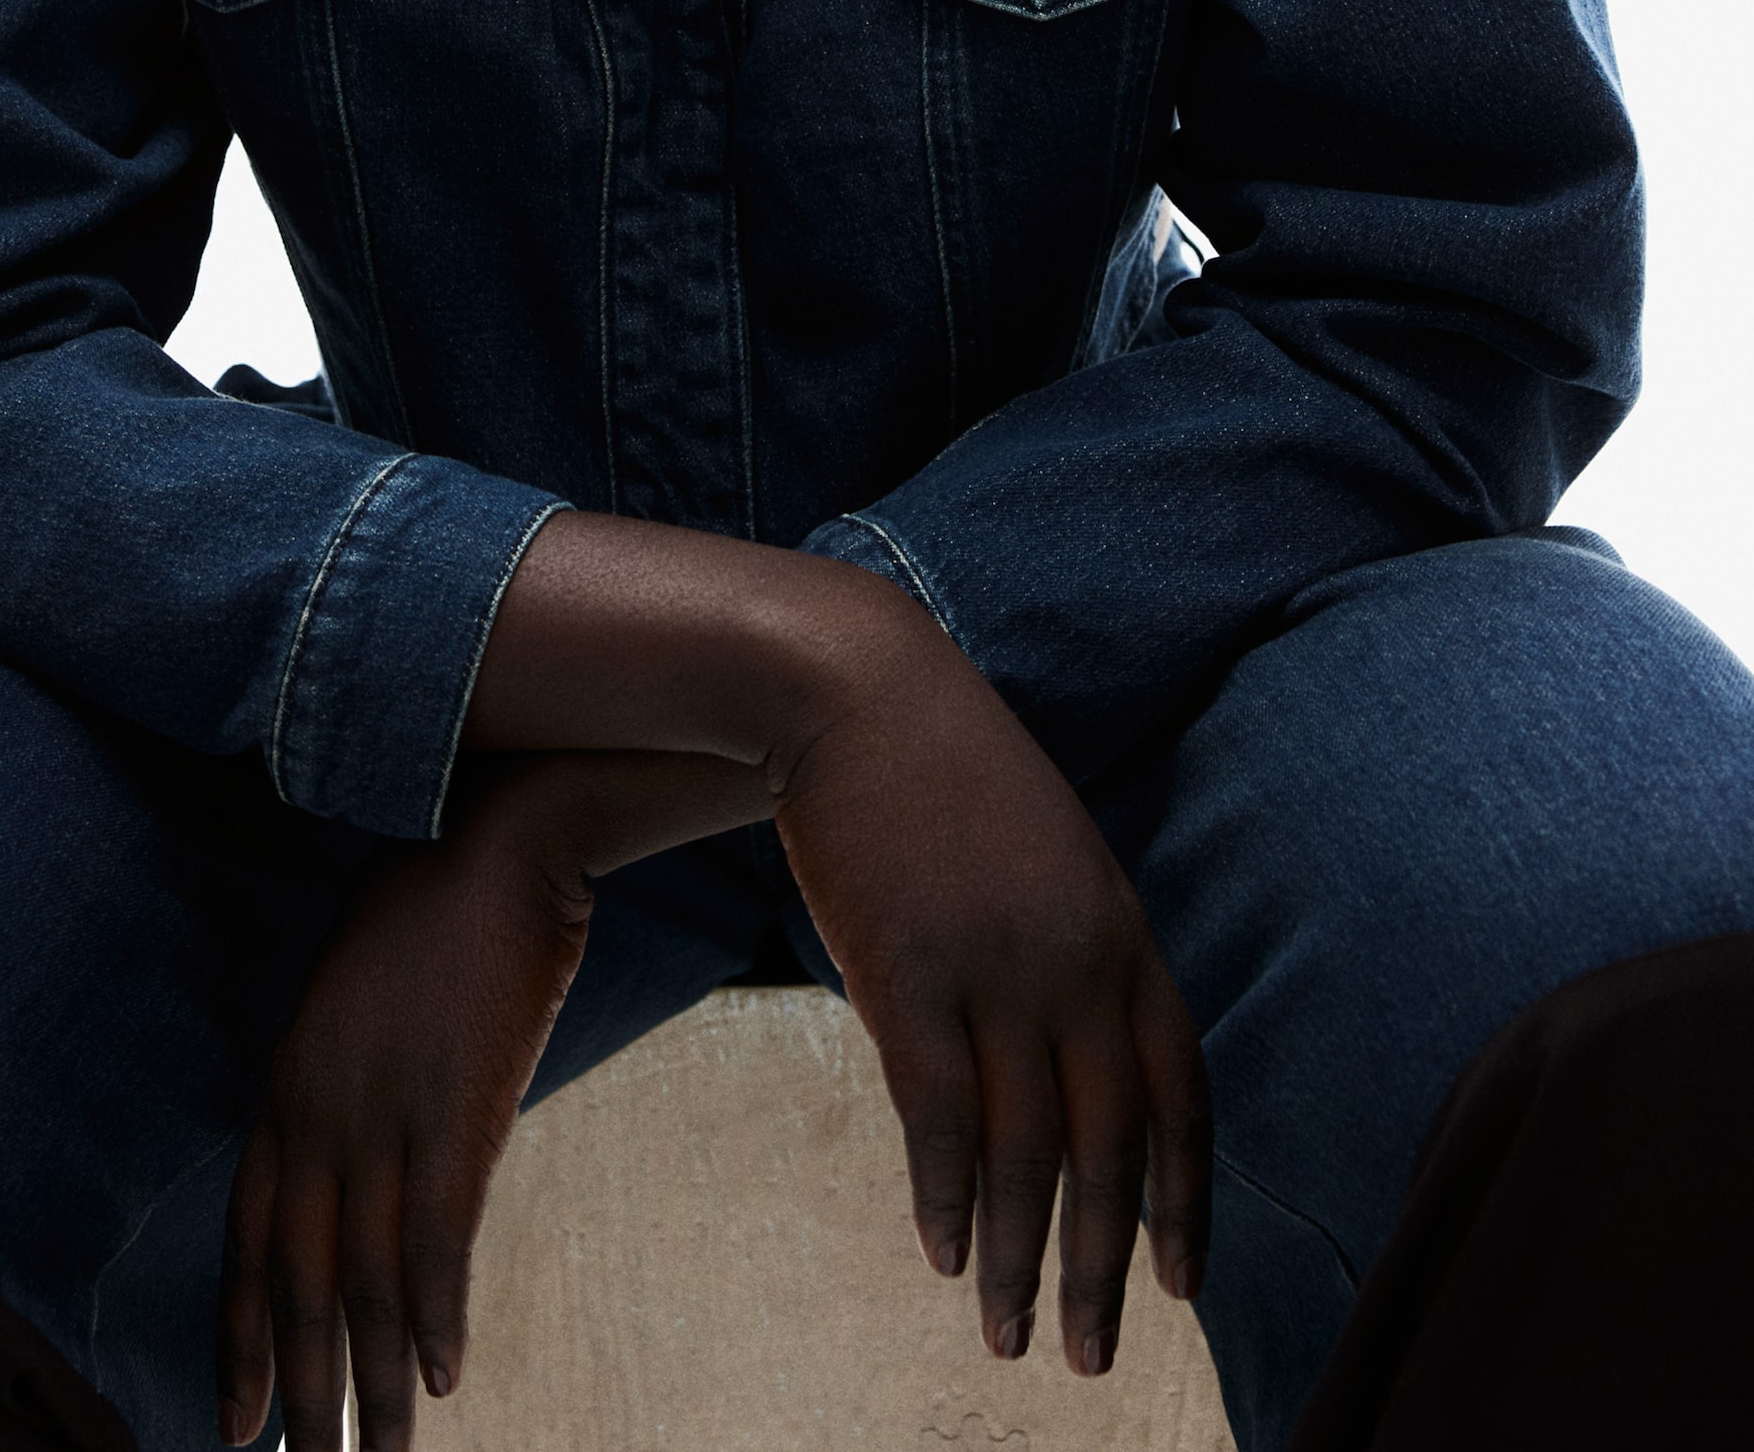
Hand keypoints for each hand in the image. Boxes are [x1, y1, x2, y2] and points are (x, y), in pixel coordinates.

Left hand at [216, 749, 767, 1451]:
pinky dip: (436, 1316)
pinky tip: (445, 1380)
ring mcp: (382, 1108)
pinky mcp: (454, 1105)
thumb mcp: (363, 1006)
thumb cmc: (440, 909)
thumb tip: (361, 1174)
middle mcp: (318, 1105)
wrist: (499, 832)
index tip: (237, 1425)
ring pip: (362, 1279)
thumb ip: (349, 1091)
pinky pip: (435, 1236)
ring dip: (373, 1384)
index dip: (238, 1338)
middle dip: (300, 1391)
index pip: (244, 1240)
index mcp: (287, 1081)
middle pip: (295, 1279)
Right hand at [463, 510, 1210, 1378]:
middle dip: (1106, 1265)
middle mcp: (1077, 960)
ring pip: (1023, 1151)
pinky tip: (937, 1251)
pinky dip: (942, 1195)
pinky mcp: (908, 970)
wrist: (856, 687)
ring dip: (1017, 1258)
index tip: (1182, 1284)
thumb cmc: (944, 771)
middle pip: (1110, 1147)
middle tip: (1093, 1357)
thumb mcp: (1047, 854)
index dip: (1186, 1196)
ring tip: (1010, 1336)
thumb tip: (1077, 1057)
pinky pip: (936, 1113)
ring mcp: (995, 967)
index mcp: (1122, 931)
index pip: (1180, 1091)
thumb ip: (1075, 950)